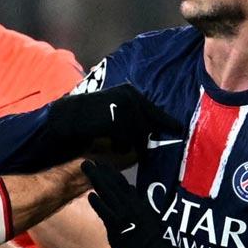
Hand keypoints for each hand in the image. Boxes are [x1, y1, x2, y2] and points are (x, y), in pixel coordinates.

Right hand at [47, 83, 183, 155]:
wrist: (68, 119)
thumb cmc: (92, 120)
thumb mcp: (115, 113)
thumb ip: (134, 118)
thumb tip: (155, 131)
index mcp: (131, 92)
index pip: (154, 110)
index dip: (166, 121)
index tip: (178, 129)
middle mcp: (130, 96)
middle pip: (148, 124)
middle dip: (146, 140)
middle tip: (144, 154)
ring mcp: (123, 106)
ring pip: (138, 134)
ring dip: (129, 145)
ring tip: (116, 147)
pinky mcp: (116, 118)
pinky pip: (126, 140)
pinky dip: (119, 145)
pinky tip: (109, 143)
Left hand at [83, 160, 180, 247]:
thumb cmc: (156, 245)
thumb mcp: (151, 220)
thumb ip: (139, 206)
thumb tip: (131, 191)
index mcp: (140, 205)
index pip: (123, 185)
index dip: (112, 174)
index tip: (103, 164)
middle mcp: (133, 208)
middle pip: (114, 185)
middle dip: (101, 172)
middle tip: (89, 161)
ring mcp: (125, 218)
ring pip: (109, 194)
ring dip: (97, 180)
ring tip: (86, 168)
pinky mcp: (118, 230)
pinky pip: (107, 214)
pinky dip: (99, 204)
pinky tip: (90, 195)